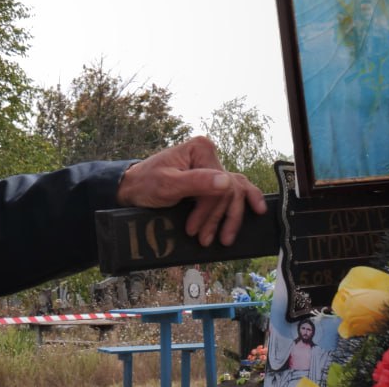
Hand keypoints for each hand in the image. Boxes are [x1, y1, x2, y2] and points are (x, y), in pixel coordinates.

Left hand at [115, 136, 266, 246]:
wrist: (133, 188)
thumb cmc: (146, 184)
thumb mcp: (167, 184)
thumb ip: (196, 182)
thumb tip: (227, 181)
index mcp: (201, 149)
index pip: (218, 186)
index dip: (210, 211)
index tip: (194, 230)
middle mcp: (209, 154)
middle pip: (227, 191)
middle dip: (217, 218)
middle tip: (205, 240)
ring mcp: (211, 166)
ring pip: (232, 194)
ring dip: (229, 218)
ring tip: (221, 239)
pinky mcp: (210, 178)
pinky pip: (233, 190)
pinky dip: (242, 202)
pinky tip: (255, 210)